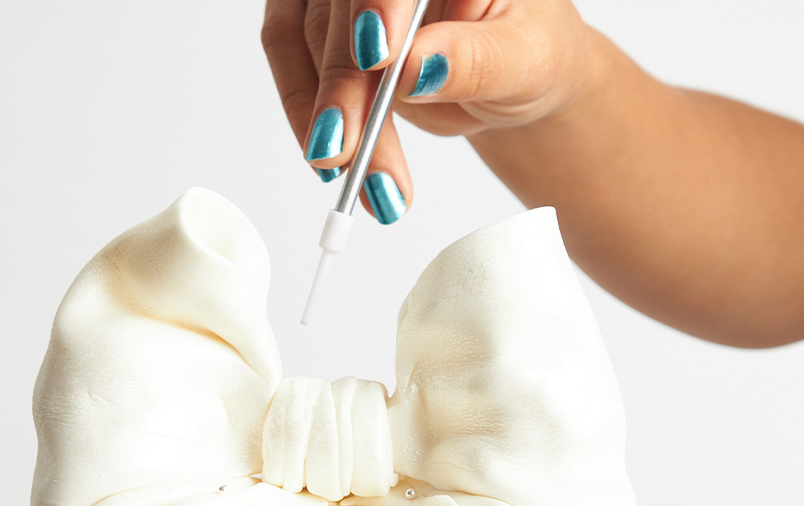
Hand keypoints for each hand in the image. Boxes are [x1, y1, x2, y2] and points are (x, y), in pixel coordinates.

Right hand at [261, 0, 595, 220]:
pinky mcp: (322, 20)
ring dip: (324, 116)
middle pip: (342, 9)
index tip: (376, 59)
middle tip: (344, 151)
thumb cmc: (527, 57)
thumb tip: (418, 67)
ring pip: (309, 36)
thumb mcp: (524, 62)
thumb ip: (473, 61)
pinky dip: (301, 110)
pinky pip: (288, 51)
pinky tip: (329, 158)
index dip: (380, 7)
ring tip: (353, 179)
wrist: (511, 80)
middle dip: (343, 88)